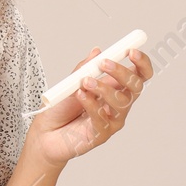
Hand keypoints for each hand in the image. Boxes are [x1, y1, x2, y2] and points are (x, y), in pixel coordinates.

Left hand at [26, 46, 151, 167]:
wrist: (44, 132)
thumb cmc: (60, 109)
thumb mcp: (71, 83)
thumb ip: (84, 68)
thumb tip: (97, 51)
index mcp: (115, 88)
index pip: (138, 75)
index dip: (141, 63)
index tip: (132, 51)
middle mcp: (117, 104)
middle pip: (135, 87)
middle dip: (123, 72)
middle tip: (104, 64)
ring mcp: (112, 120)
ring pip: (121, 103)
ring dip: (103, 88)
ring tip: (85, 82)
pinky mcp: (102, 134)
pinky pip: (103, 118)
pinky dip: (91, 104)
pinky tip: (80, 96)